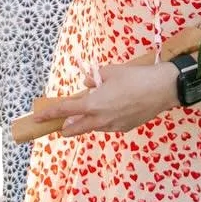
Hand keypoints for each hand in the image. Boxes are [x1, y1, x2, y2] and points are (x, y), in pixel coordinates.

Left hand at [27, 60, 180, 136]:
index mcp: (93, 104)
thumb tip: (87, 84)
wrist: (163, 88)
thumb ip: (94, 79)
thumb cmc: (135, 77)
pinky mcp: (125, 128)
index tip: (38, 117)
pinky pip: (108, 126)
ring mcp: (113, 126)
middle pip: (75, 129)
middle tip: (60, 124)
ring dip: (86, 123)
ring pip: (92, 128)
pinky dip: (103, 121)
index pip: (65, 110)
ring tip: (89, 111)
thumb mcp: (110, 72)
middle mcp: (101, 119)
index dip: (49, 114)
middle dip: (65, 127)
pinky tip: (110, 110)